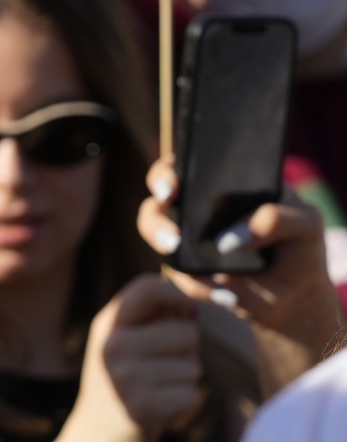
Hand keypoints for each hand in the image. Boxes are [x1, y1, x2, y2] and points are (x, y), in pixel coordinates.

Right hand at [62, 275, 201, 440]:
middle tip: (161, 364)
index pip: (148, 288)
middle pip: (185, 331)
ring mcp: (124, 375)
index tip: (214, 296)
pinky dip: (183, 400)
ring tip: (158, 385)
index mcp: (108, 323)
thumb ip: (157, 316)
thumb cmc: (124, 378)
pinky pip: (191, 393)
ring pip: (192, 365)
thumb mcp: (127, 341)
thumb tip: (203, 295)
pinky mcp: (141, 405)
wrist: (99, 430)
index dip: (186, 288)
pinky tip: (160, 404)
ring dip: (185, 377)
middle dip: (187, 350)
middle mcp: (111, 345)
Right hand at [139, 156, 339, 387]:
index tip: (171, 187)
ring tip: (178, 250)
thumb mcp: (306, 224)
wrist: (297, 296)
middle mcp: (196, 207)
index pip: (183, 164)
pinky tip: (225, 294)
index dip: (167, 171)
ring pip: (153, 230)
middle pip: (156, 196)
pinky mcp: (189, 271)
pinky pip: (178, 275)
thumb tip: (230, 239)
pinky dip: (196, 284)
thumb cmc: (300, 247)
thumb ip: (277, 219)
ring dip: (160, 239)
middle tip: (170, 227)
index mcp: (221, 184)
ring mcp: (188, 238)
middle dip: (154, 209)